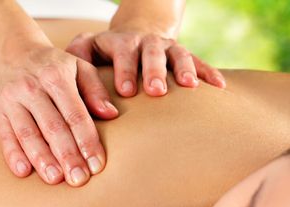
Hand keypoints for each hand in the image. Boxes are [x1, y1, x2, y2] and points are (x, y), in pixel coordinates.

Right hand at [0, 45, 118, 185]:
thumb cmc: (53, 67)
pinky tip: (23, 172)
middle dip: (67, 155)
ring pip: (28, 133)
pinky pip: (5, 135)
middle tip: (79, 179)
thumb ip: (95, 90)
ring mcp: (12, 100)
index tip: (97, 164)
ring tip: (55, 179)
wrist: (10, 52)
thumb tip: (111, 114)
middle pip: (52, 127)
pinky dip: (13, 154)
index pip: (75, 114)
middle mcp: (33, 88)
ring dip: (42, 158)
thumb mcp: (79, 67)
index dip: (87, 141)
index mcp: (57, 77)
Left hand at [66, 30, 226, 96]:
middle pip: (152, 52)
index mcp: (121, 43)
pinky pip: (200, 62)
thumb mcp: (89, 49)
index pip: (123, 53)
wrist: (137, 33)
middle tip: (156, 90)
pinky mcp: (184, 56)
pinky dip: (210, 73)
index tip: (125, 91)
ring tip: (190, 86)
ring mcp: (167, 48)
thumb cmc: (107, 52)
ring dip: (184, 69)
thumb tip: (69, 82)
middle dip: (154, 70)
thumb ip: (79, 58)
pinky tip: (220, 87)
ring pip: (179, 54)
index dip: (125, 70)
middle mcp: (146, 43)